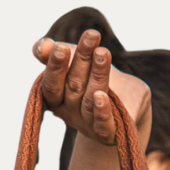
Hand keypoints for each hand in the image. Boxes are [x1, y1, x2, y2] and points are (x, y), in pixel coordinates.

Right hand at [32, 30, 151, 146]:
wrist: (128, 101)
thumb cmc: (93, 78)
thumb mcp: (75, 61)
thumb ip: (54, 53)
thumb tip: (42, 47)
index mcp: (57, 99)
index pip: (51, 85)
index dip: (54, 67)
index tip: (61, 47)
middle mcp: (70, 113)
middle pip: (73, 86)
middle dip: (81, 60)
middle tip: (91, 36)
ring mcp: (88, 125)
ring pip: (90, 99)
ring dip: (97, 74)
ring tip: (103, 52)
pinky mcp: (108, 133)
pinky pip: (103, 125)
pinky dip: (101, 111)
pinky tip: (102, 96)